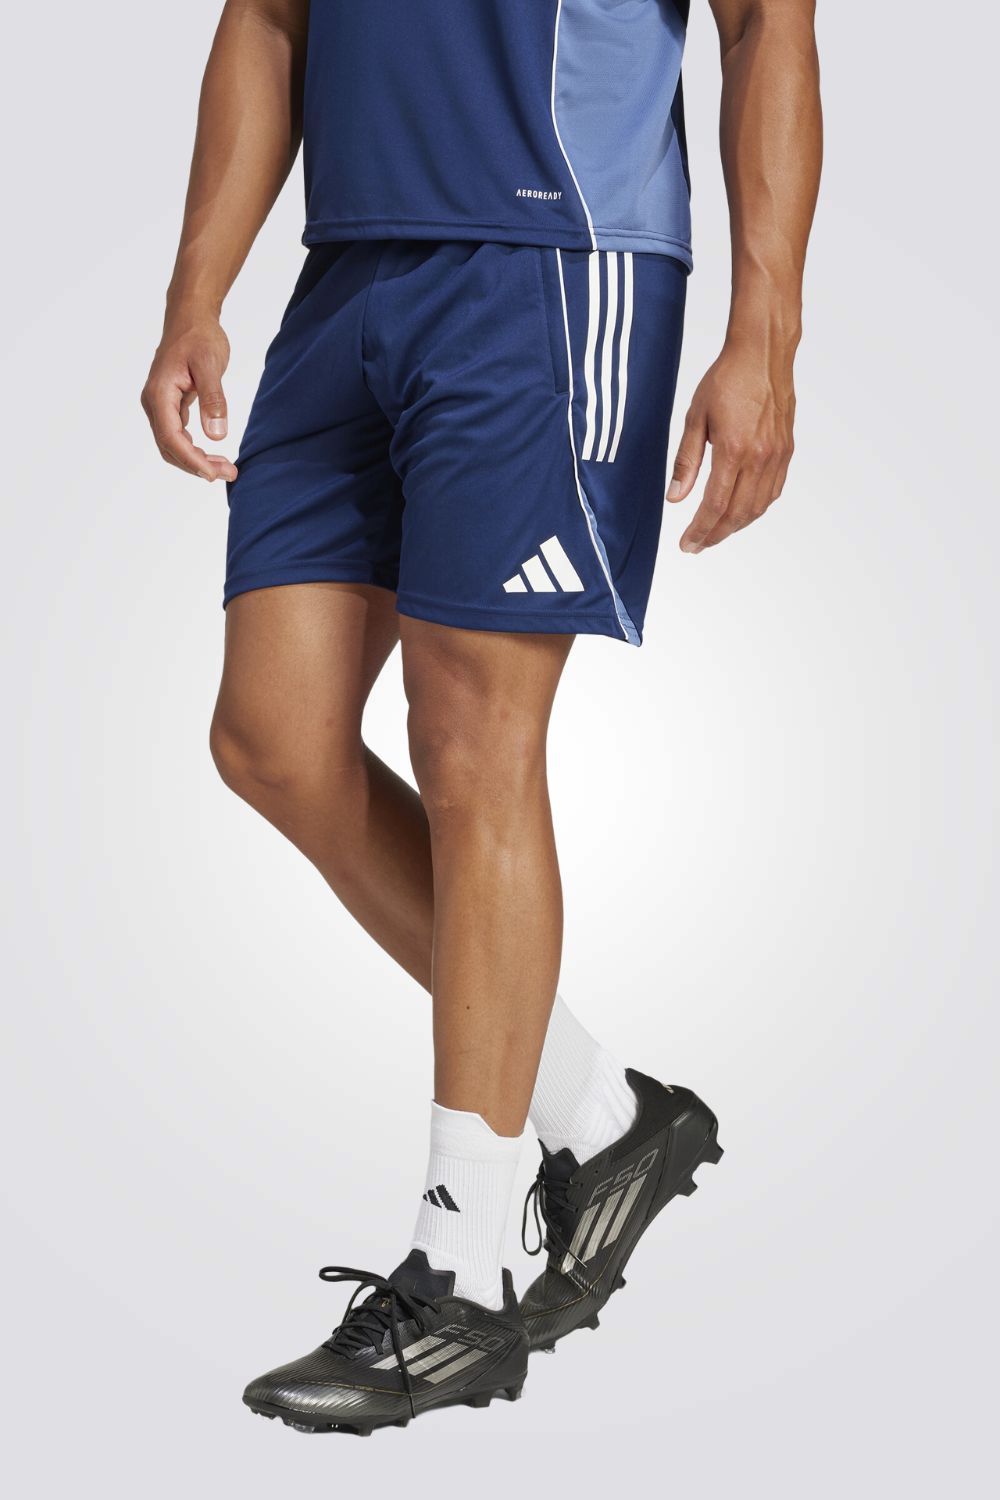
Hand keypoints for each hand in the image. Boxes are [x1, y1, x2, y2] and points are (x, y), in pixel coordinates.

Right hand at [141, 312, 238, 481]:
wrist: (190, 316)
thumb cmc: (199, 335)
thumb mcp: (210, 364)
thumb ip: (213, 398)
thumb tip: (216, 434)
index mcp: (159, 394)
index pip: (171, 437)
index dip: (191, 460)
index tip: (214, 474)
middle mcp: (154, 402)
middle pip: (169, 447)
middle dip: (196, 465)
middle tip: (228, 473)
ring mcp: (160, 404)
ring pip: (172, 444)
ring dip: (195, 460)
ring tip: (225, 468)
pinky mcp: (170, 404)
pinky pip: (177, 434)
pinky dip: (193, 448)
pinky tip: (212, 454)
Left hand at [666, 342, 794, 551]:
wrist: (763, 354)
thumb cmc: (727, 379)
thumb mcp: (695, 417)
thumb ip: (686, 461)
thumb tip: (675, 497)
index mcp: (734, 450)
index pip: (715, 505)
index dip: (700, 530)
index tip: (687, 545)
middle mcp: (760, 458)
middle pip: (738, 514)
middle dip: (715, 535)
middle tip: (697, 546)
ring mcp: (777, 456)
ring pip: (757, 507)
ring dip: (736, 526)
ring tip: (715, 533)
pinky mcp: (786, 451)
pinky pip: (772, 492)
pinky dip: (755, 509)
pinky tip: (740, 512)